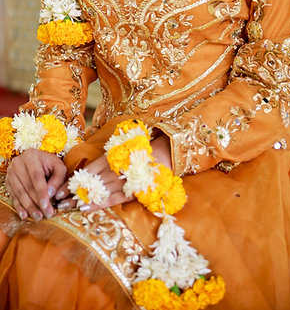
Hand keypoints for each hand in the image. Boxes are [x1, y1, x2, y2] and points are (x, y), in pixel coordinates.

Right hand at [5, 148, 66, 220]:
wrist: (36, 159)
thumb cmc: (49, 163)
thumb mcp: (58, 166)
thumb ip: (58, 178)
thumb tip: (50, 194)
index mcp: (31, 156)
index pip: (36, 177)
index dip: (41, 192)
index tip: (46, 205)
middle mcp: (18, 163)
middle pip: (27, 187)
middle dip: (37, 203)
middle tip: (47, 214)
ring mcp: (11, 173)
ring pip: (20, 193)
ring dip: (29, 207)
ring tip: (39, 217)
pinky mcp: (8, 182)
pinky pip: (14, 196)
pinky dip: (19, 207)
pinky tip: (25, 215)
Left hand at [56, 132, 171, 211]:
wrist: (162, 156)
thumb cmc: (137, 154)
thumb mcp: (119, 154)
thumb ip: (104, 162)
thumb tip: (86, 174)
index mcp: (110, 159)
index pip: (86, 171)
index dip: (72, 181)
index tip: (59, 189)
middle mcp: (113, 169)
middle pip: (88, 182)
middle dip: (72, 192)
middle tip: (56, 201)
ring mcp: (122, 180)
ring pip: (97, 191)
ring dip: (80, 199)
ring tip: (64, 207)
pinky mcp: (130, 191)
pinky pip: (111, 199)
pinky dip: (97, 203)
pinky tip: (84, 207)